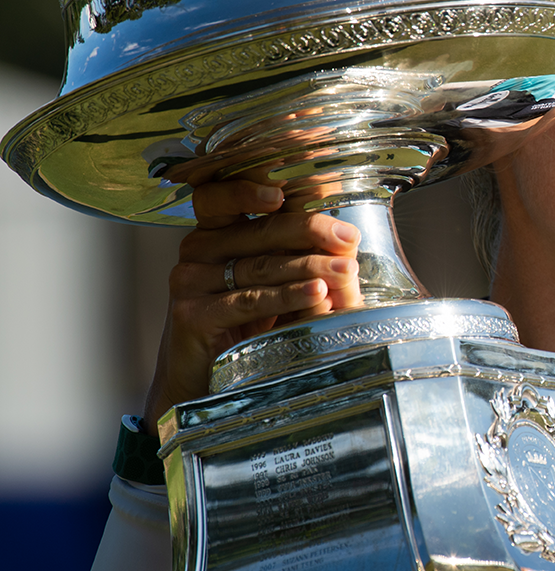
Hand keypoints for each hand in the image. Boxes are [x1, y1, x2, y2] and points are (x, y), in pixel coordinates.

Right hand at [143, 180, 362, 423]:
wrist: (203, 381)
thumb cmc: (245, 326)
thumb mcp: (273, 283)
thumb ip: (297, 255)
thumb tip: (348, 237)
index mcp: (216, 232)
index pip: (224, 195)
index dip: (251, 189)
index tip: (286, 192)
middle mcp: (198, 250)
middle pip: (257, 231)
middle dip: (309, 232)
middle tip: (348, 238)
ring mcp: (190, 281)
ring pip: (259, 266)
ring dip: (309, 267)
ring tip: (346, 271)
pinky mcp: (192, 314)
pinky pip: (248, 299)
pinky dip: (287, 296)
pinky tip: (317, 293)